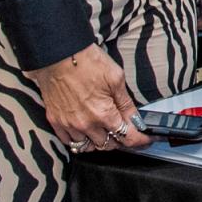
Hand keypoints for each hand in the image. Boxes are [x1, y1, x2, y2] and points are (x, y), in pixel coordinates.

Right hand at [25, 47, 150, 152]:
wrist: (58, 55)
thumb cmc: (86, 62)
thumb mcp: (116, 78)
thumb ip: (126, 103)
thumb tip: (135, 119)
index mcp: (103, 114)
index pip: (127, 138)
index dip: (139, 140)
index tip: (145, 140)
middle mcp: (85, 124)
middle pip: (108, 145)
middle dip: (119, 139)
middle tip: (124, 129)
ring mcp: (69, 125)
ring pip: (88, 146)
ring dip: (99, 141)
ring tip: (105, 130)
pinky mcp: (56, 121)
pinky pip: (69, 142)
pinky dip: (80, 140)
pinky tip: (86, 131)